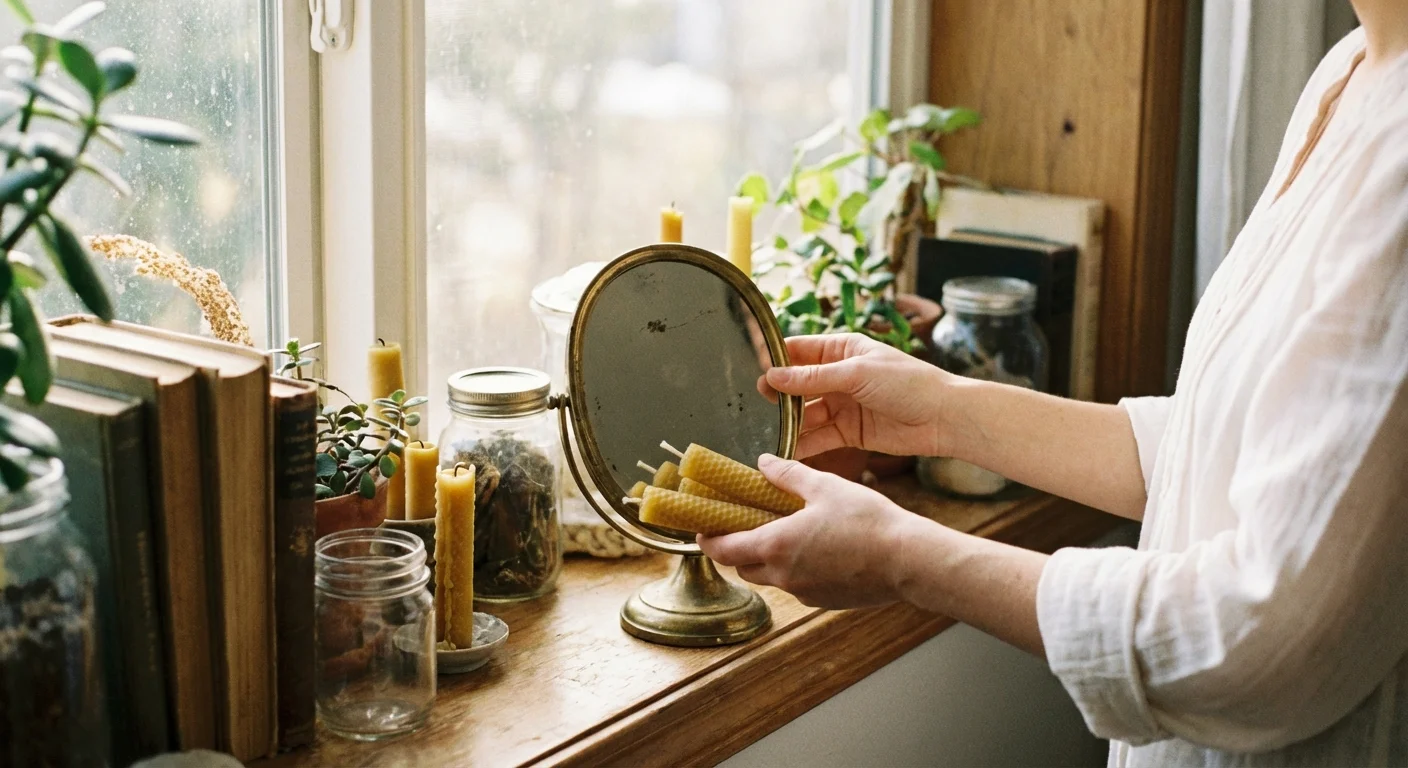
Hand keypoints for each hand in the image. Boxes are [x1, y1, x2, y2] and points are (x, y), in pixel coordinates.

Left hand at [697, 454, 922, 608]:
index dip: (708, 540)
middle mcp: (784, 575)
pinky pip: (798, 586)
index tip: (702, 529)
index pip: (724, 550)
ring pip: (771, 578)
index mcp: (775, 546)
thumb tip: (764, 463)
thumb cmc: (869, 522)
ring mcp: (805, 592)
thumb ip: (788, 475)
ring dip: (767, 560)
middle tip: (741, 527)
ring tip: (781, 534)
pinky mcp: (825, 601)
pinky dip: (795, 570)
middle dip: (736, 549)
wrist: (908, 560)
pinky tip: (815, 550)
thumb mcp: (825, 487)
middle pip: (743, 567)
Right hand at [761, 333, 953, 458]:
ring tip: (768, 431)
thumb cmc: (908, 383)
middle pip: (798, 384)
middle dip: (779, 394)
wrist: (943, 418)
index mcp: (843, 350)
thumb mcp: (857, 374)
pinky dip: (804, 443)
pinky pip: (819, 436)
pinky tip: (787, 450)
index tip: (754, 369)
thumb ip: (814, 377)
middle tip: (758, 403)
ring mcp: (843, 405)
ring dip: (789, 422)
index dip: (777, 359)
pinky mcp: (849, 432)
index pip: (800, 350)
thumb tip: (773, 376)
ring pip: (806, 413)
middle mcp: (839, 376)